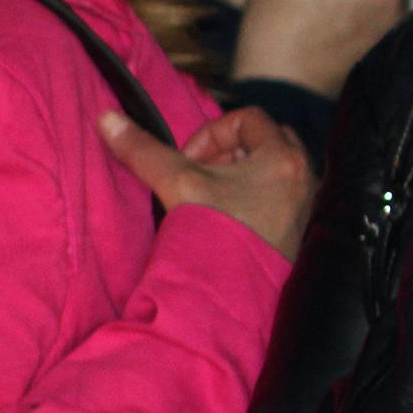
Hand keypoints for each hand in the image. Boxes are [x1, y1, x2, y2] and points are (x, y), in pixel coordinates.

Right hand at [100, 105, 315, 257]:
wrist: (233, 295)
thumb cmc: (215, 235)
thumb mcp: (178, 185)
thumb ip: (144, 151)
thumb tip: (108, 119)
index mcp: (284, 157)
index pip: (248, 118)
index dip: (211, 132)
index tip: (187, 160)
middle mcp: (304, 176)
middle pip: (264, 140)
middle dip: (227, 151)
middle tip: (199, 176)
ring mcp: (304, 202)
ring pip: (271, 168)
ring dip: (237, 173)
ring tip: (209, 197)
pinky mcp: (297, 226)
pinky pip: (277, 194)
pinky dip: (251, 195)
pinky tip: (225, 217)